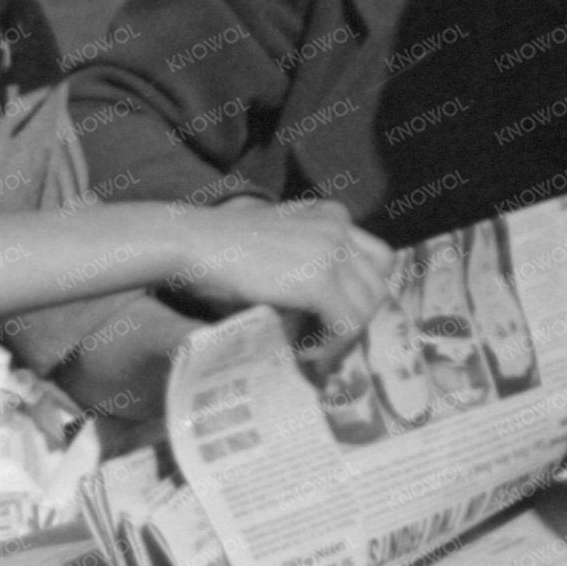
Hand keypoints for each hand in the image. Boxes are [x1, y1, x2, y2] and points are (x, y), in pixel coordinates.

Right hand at [177, 198, 394, 354]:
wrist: (189, 242)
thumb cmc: (218, 247)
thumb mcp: (276, 242)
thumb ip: (306, 257)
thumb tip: (323, 306)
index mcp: (330, 213)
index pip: (376, 258)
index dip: (359, 293)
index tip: (333, 317)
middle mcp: (339, 226)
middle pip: (377, 284)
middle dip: (355, 317)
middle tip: (325, 340)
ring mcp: (332, 251)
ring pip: (366, 307)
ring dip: (342, 335)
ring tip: (311, 350)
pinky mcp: (320, 280)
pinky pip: (346, 323)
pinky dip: (329, 345)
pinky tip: (304, 352)